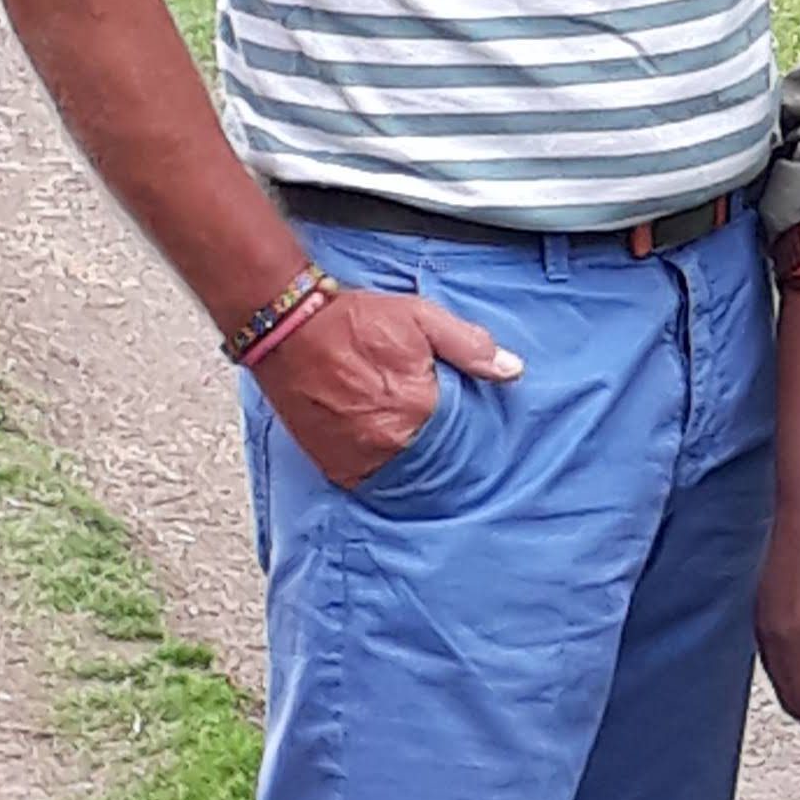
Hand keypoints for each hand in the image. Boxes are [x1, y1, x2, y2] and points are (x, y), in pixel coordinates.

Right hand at [257, 282, 522, 489]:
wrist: (286, 328)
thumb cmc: (353, 320)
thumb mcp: (421, 318)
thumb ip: (469, 346)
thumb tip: (512, 370)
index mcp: (419, 406)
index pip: (464, 436)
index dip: (472, 435)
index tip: (478, 436)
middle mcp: (391, 440)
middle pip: (436, 460)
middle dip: (446, 455)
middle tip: (454, 450)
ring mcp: (360, 457)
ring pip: (405, 475)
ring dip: (416, 467)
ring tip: (422, 455)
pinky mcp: (335, 464)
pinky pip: (371, 481)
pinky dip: (384, 472)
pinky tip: (391, 458)